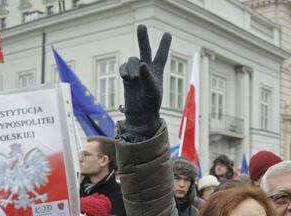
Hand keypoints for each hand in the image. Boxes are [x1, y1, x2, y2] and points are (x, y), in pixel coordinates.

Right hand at [119, 24, 170, 139]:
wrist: (140, 114)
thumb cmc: (151, 104)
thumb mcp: (153, 91)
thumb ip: (148, 77)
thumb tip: (142, 64)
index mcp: (157, 71)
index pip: (162, 55)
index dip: (164, 44)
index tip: (167, 34)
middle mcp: (147, 69)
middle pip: (145, 50)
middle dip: (143, 38)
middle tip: (141, 26)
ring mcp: (136, 72)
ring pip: (132, 60)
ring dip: (132, 68)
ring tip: (134, 79)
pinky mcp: (126, 77)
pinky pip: (123, 68)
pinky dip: (124, 71)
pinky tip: (127, 79)